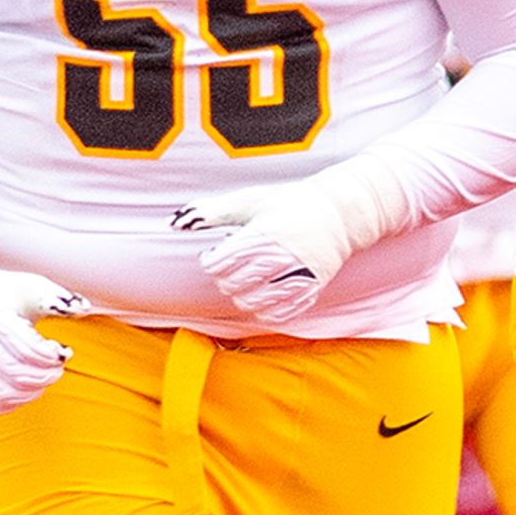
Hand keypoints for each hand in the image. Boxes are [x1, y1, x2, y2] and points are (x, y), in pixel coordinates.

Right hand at [0, 244, 85, 414]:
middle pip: (18, 375)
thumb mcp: (31, 287)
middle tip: (57, 366)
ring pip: (3, 395)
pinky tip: (25, 388)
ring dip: (33, 391)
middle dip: (47, 375)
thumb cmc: (4, 292)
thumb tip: (85, 308)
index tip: (62, 349)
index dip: (52, 356)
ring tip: (42, 376)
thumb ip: (57, 298)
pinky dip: (13, 403)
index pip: (28, 350)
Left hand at [173, 178, 358, 325]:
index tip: (216, 254)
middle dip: (225, 278)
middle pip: (233, 284)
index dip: (210, 261)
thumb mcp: (249, 201)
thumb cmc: (289, 204)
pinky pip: (280, 313)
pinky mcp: (312, 288)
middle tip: (232, 268)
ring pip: (253, 302)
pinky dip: (265, 311)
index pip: (220, 262)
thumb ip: (211, 212)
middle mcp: (282, 255)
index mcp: (263, 233)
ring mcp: (299, 274)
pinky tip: (262, 297)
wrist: (340, 213)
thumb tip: (176, 223)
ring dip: (242, 296)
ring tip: (247, 282)